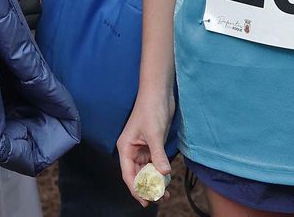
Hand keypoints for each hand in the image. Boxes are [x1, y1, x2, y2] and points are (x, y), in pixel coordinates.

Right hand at [116, 90, 173, 205]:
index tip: (146, 200)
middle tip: (160, 198)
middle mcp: (132, 150)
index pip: (128, 174)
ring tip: (166, 194)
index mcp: (126, 148)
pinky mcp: (152, 145)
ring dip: (155, 182)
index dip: (136, 189)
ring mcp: (142, 148)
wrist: (159, 92)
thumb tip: (164, 174)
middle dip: (147, 188)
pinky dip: (160, 172)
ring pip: (146, 171)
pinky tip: (167, 180)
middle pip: (137, 175)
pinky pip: (154, 163)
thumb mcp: (154, 133)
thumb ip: (158, 154)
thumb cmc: (151, 109)